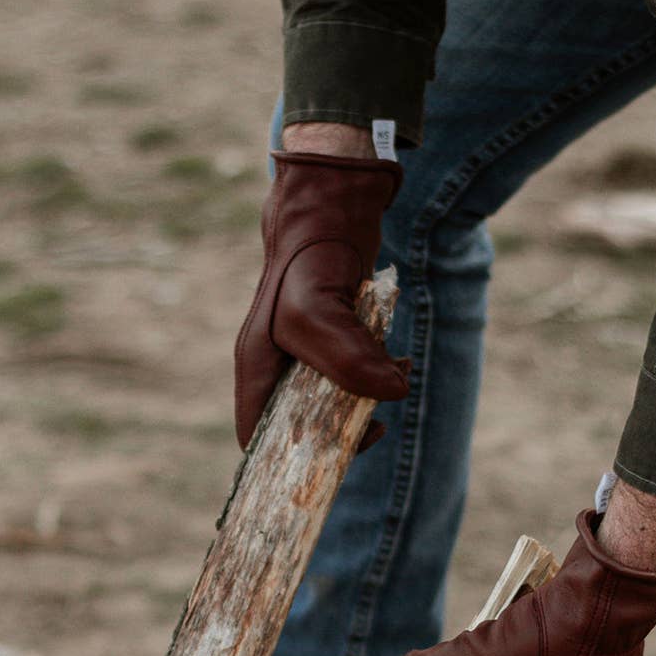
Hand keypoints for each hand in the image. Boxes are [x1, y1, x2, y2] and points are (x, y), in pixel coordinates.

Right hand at [232, 136, 409, 448]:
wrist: (335, 195)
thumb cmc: (310, 251)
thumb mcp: (317, 311)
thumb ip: (348, 360)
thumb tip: (392, 395)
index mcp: (256, 365)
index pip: (256, 437)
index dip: (286, 460)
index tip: (333, 458)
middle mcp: (274, 362)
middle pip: (298, 424)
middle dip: (338, 430)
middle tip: (375, 423)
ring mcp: (302, 349)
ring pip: (330, 399)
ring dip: (365, 400)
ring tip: (394, 381)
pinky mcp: (330, 334)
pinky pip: (351, 372)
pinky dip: (376, 374)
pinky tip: (399, 362)